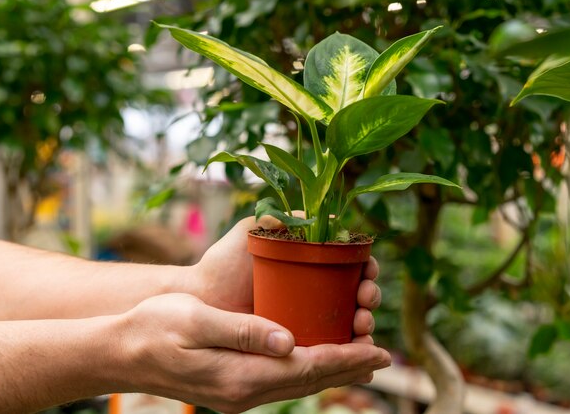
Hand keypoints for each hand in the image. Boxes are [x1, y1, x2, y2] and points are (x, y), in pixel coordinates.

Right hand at [114, 293, 390, 412]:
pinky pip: (281, 380)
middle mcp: (245, 391)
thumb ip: (243, 331)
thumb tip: (289, 340)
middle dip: (348, 367)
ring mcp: (238, 393)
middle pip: (310, 380)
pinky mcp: (233, 386)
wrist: (122, 352)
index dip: (346, 358)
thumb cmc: (155, 328)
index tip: (379, 351)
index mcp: (240, 375)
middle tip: (383, 355)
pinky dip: (307, 370)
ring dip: (331, 371)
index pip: (307, 368)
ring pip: (297, 383)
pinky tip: (315, 359)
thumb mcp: (197, 321)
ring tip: (360, 358)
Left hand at [193, 216, 381, 342]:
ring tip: (362, 326)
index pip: (350, 263)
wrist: (200, 300)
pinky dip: (350, 354)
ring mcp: (308, 319)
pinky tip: (359, 354)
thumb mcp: (252, 232)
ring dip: (365, 324)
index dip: (366, 267)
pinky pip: (332, 350)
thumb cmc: (224, 263)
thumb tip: (323, 215)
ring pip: (350, 323)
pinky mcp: (298, 345)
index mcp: (309, 262)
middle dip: (369, 297)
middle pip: (356, 293)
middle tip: (364, 300)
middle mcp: (313, 290)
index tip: (367, 270)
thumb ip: (280, 219)